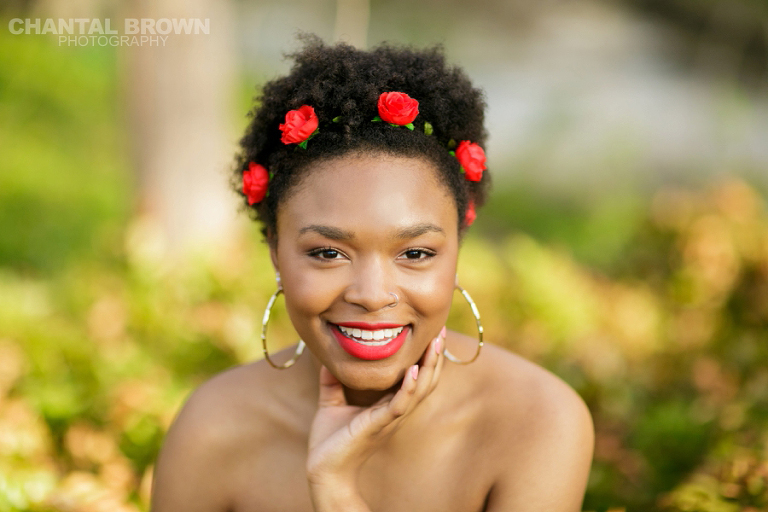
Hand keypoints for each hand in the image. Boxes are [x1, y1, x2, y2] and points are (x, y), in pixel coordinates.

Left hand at [306, 327, 445, 486]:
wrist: (324, 470)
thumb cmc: (330, 442)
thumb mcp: (331, 403)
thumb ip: (332, 382)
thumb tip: (328, 360)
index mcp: (388, 405)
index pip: (415, 377)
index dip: (425, 357)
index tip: (431, 333)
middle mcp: (395, 411)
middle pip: (425, 380)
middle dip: (435, 356)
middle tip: (442, 331)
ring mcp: (390, 419)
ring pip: (419, 390)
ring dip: (429, 366)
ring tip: (436, 344)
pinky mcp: (379, 425)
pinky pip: (400, 404)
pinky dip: (408, 387)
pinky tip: (413, 369)